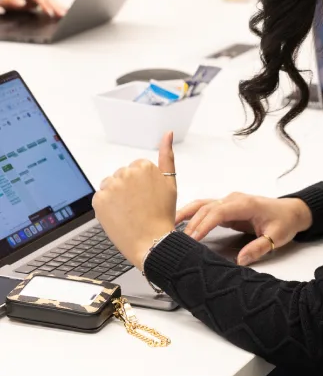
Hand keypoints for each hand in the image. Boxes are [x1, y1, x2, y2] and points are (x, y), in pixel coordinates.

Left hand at [93, 132, 176, 269]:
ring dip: (116, 196)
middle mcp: (125, 173)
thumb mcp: (170, 183)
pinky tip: (119, 215)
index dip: (142, 185)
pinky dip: (107, 207)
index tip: (147, 197)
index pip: (136, 169)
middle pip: (122, 176)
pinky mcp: (99, 200)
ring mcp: (111, 186)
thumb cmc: (162, 215)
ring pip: (110, 186)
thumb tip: (168, 133)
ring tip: (129, 211)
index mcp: (143, 166)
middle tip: (139, 206)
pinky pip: (101, 198)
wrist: (151, 242)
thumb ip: (167, 155)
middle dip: (128, 189)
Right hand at [178, 192, 312, 266]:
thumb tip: (240, 260)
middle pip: (207, 208)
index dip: (203, 224)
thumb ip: (258, 248)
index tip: (192, 239)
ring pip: (203, 205)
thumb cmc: (284, 222)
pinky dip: (192, 214)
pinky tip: (180, 222)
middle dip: (191, 224)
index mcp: (245, 204)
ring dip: (186, 214)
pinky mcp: (227, 208)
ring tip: (169, 227)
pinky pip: (206, 209)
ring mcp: (229, 202)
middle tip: (177, 242)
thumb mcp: (276, 237)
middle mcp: (234, 199)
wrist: (291, 211)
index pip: (218, 211)